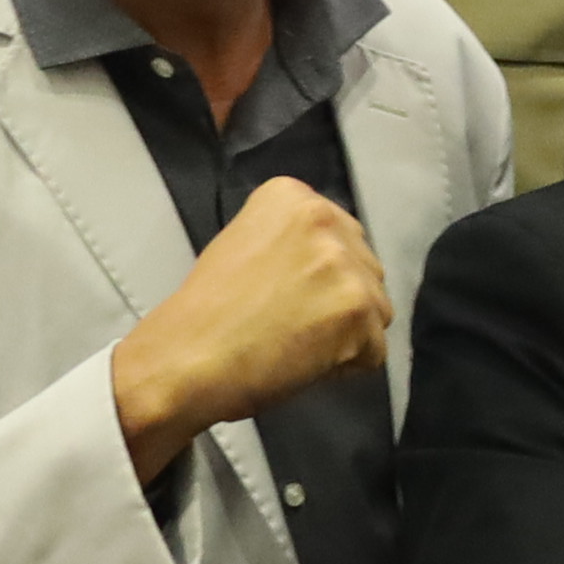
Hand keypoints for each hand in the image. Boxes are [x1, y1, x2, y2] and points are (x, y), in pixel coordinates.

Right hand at [107, 178, 388, 483]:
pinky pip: (375, 350)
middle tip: (291, 324)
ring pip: (377, 309)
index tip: (282, 294)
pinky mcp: (359, 309)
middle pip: (365, 269)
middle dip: (339, 301)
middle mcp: (326, 218)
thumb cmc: (205, 311)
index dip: (318, 276)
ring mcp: (346, 263)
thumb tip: (332, 268)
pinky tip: (304, 362)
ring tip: (297, 344)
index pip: (341, 237)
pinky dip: (347, 367)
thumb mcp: (246, 244)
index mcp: (293, 197)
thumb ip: (293, 243)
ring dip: (347, 334)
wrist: (186, 357)